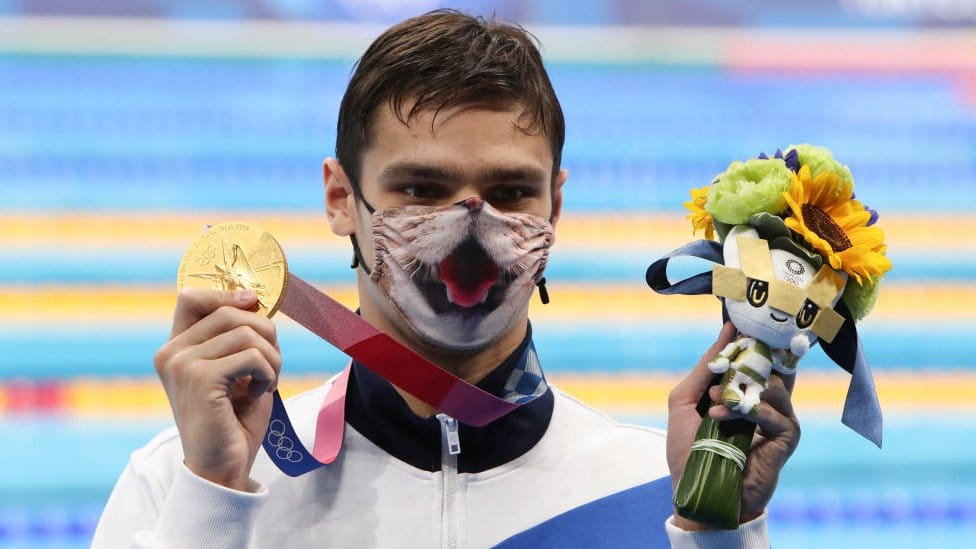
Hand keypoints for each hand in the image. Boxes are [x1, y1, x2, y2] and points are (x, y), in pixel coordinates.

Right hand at [153, 288, 281, 490]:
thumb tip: (255, 301)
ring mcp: (182, 364)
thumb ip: (238, 337)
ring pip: (247, 333)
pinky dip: (269, 373)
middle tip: (271, 365)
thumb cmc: (232, 420)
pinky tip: (260, 392)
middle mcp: (171, 352)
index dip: (228, 295)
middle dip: (265, 334)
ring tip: (267, 381)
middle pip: (230, 312)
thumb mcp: (236, 370)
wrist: (221, 467)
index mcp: (176, 348)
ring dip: (271, 357)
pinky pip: (252, 356)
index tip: (254, 305)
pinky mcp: (200, 379)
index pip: (192, 297)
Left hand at [666, 322, 800, 528]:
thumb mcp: (685, 402)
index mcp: (741, 391)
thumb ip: (704, 368)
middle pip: (772, 366)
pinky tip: (723, 418)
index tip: (741, 321)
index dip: (751, 340)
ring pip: (776, 387)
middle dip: (754, 357)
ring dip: (742, 390)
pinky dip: (751, 412)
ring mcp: (777, 420)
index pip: (755, 357)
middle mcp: (763, 402)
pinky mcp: (785, 440)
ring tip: (715, 401)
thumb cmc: (688, 450)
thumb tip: (727, 331)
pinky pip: (778, 415)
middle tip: (740, 349)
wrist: (698, 493)